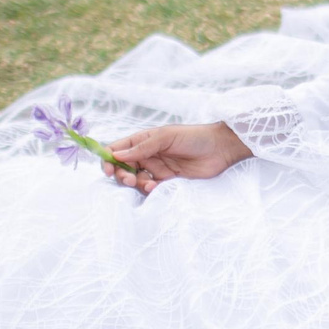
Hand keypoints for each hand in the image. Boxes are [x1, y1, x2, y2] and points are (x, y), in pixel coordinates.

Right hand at [102, 121, 253, 192]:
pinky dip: (148, 190)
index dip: (108, 159)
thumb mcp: (166, 137)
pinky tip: (155, 188)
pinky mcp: (167, 182)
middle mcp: (147, 155)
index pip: (118, 150)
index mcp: (143, 141)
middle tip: (129, 180)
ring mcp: (157, 169)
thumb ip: (142, 147)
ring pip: (135, 180)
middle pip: (123, 168)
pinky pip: (150, 189)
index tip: (107, 169)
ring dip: (137, 184)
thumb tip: (116, 155)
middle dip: (121, 175)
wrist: (220, 149)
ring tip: (149, 184)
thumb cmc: (194, 137)